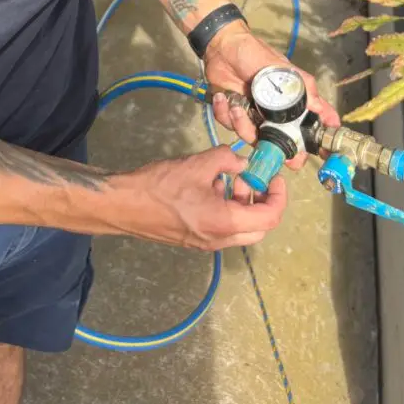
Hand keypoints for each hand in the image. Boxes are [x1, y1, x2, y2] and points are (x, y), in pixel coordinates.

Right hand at [108, 145, 286, 250]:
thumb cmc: (161, 186)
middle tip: (253, 178)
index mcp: (224, 223)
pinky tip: (211, 186)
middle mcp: (219, 240)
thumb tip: (242, 162)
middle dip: (262, 201)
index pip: (269, 218)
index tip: (273, 175)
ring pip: (241, 229)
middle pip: (259, 228)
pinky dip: (228, 208)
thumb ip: (226, 160)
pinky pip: (223, 227)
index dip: (278, 196)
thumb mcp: (198, 164)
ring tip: (229, 178)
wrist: (125, 205)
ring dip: (243, 204)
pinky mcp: (194, 239)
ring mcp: (206, 243)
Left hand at [204, 23, 339, 170]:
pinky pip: (230, 124)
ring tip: (236, 105)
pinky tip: (222, 97)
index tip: (320, 154)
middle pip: (280, 142)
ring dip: (241, 124)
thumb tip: (321, 108)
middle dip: (276, 150)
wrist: (222, 46)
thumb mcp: (280, 66)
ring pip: (251, 136)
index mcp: (288, 104)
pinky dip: (224, 112)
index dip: (314, 142)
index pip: (307, 126)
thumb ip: (302, 86)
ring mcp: (252, 116)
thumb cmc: (254, 53)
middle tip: (272, 150)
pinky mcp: (232, 113)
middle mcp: (272, 114)